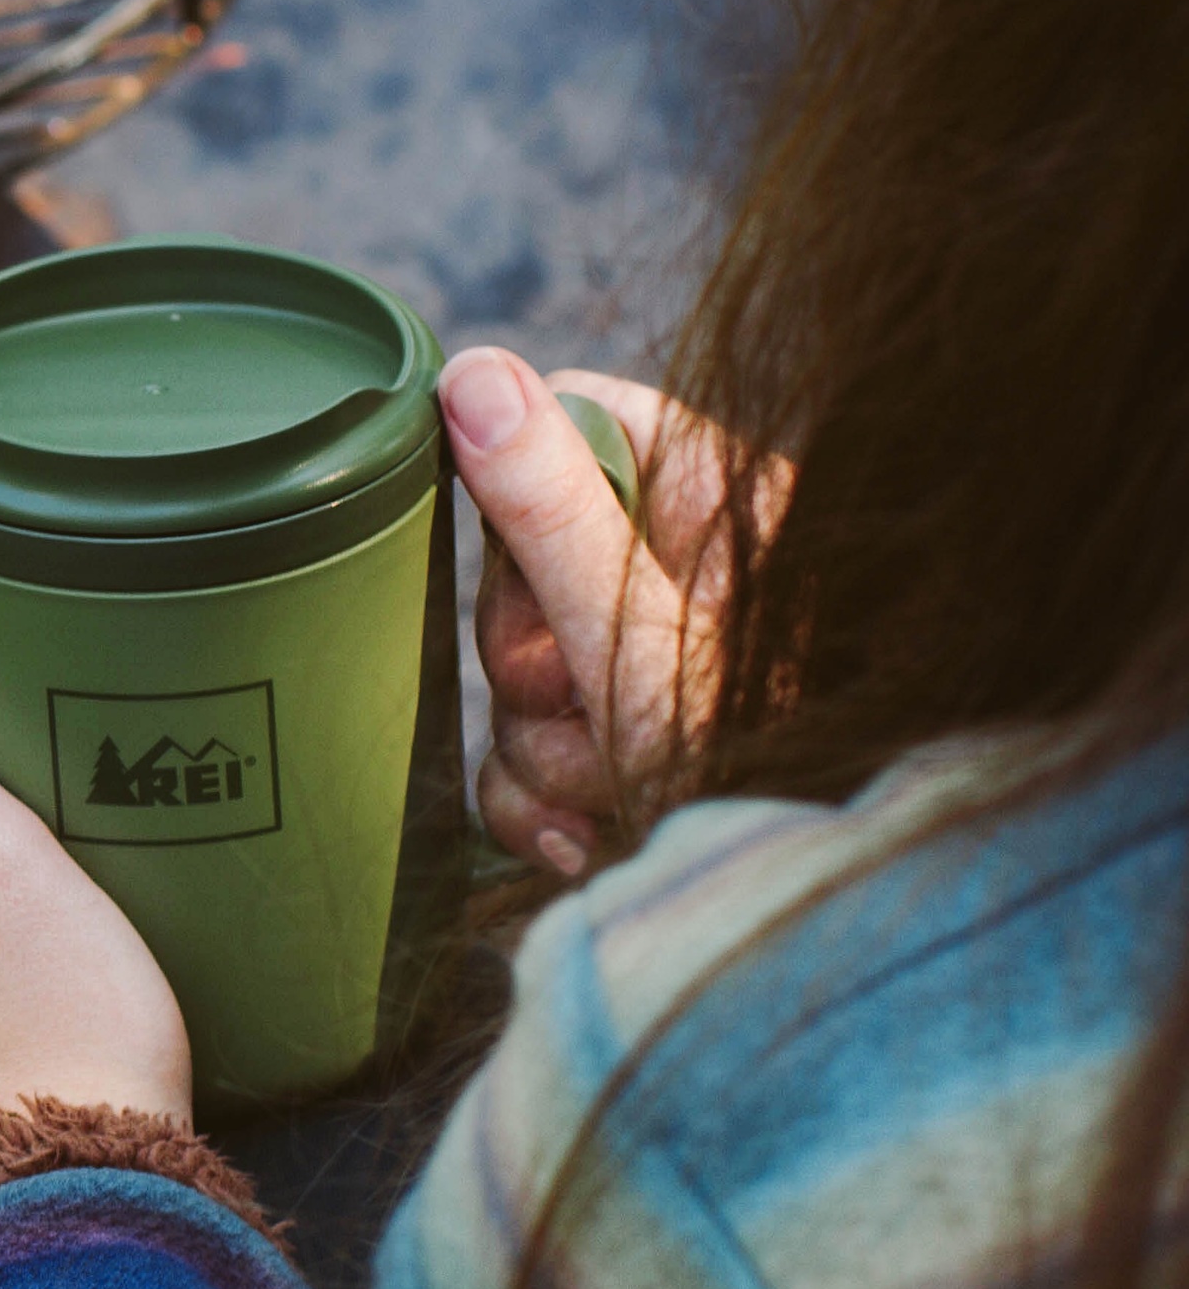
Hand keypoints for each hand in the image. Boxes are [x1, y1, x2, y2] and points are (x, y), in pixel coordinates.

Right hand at [442, 348, 774, 874]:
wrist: (815, 916)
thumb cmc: (766, 755)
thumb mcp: (636, 624)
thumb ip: (547, 502)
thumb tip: (472, 372)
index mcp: (711, 507)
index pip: (570, 422)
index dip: (519, 489)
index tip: (538, 566)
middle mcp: (682, 579)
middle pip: (519, 567)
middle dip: (536, 662)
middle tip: (592, 700)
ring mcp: (650, 670)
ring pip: (517, 679)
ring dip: (549, 748)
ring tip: (624, 785)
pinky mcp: (623, 752)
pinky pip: (523, 757)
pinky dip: (544, 804)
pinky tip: (594, 836)